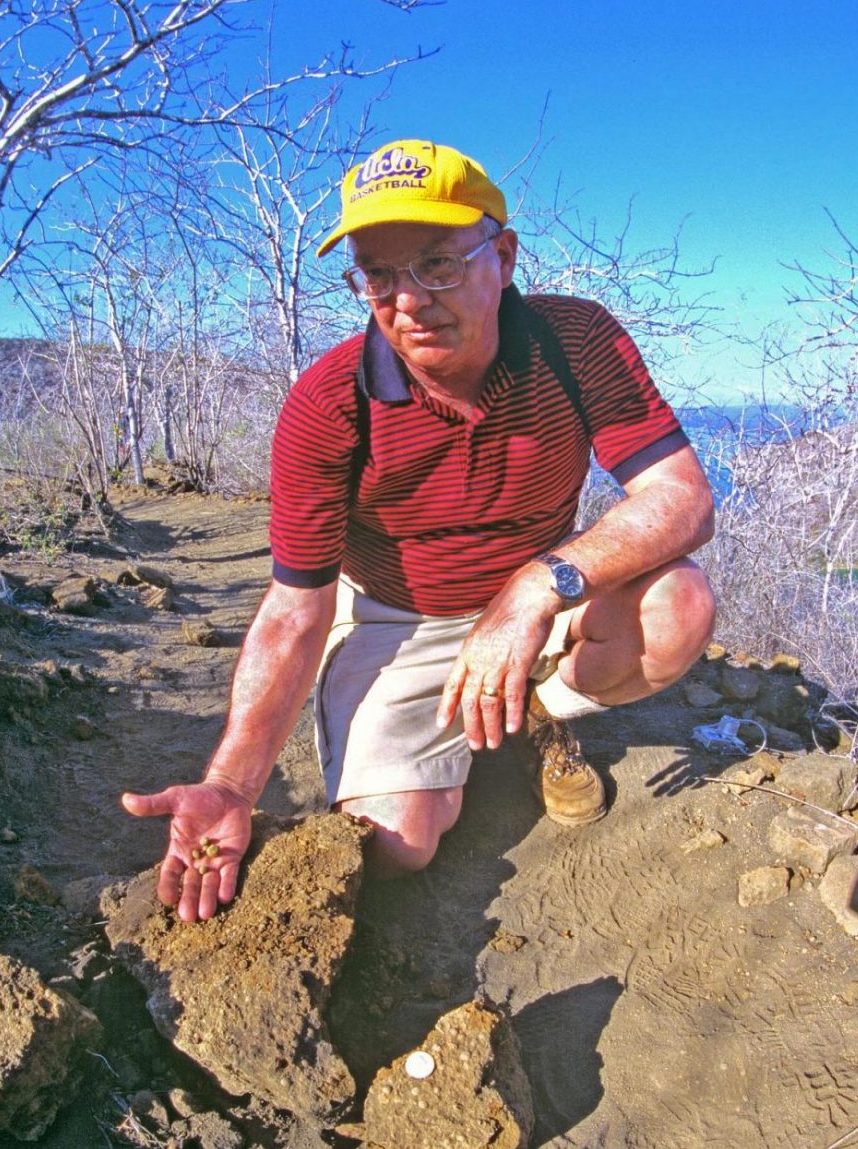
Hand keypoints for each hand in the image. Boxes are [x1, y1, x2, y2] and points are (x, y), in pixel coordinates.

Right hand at [121, 781, 251, 921]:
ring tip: (205, 914)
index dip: (168, 886)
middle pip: (189, 884)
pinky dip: (227, 886)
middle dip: (188, 900)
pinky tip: (225, 897)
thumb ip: (153, 804)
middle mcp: (194, 860)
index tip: (168, 899)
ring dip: (206, 899)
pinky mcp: (232, 858)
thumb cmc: (199, 796)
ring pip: (209, 884)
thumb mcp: (175, 799)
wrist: (227, 793)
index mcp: (178, 851)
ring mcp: (213, 861)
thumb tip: (126, 799)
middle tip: (188, 917)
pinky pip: (229, 875)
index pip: (170, 873)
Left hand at [436, 566, 556, 750]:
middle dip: (471, 726)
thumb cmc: (510, 611)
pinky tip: (512, 728)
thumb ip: (482, 650)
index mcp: (468, 652)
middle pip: (469, 700)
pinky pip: (512, 695)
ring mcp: (497, 664)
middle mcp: (479, 661)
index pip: (452, 684)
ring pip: (489, 702)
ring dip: (491, 726)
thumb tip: (483, 665)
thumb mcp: (486, 631)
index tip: (442, 724)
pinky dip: (512, 713)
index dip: (447, 706)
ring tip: (492, 744)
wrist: (528, 597)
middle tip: (475, 745)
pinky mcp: (518, 664)